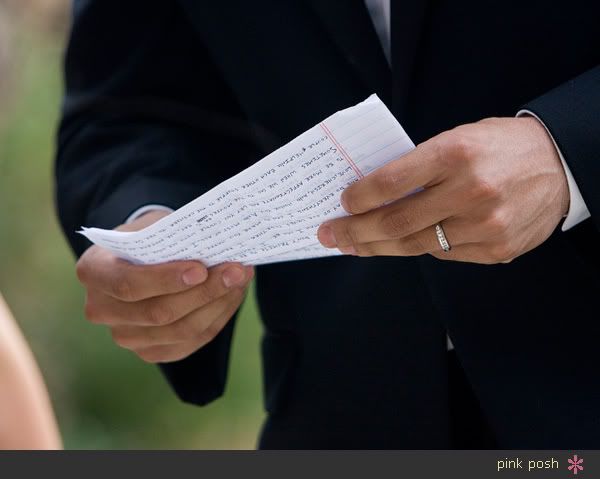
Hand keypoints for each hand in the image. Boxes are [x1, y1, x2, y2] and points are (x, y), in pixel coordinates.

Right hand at [76, 210, 253, 362]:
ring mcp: (124, 336)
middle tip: (238, 271)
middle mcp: (101, 309)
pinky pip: (190, 343)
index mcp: (93, 271)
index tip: (201, 269)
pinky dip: (217, 319)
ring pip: (179, 331)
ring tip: (241, 280)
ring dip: (217, 305)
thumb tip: (219, 250)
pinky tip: (232, 297)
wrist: (142, 257)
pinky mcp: (150, 351)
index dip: (165, 280)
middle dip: (205, 292)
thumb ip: (178, 238)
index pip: (127, 284)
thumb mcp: (156, 225)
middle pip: (158, 313)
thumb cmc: (151, 236)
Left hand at [317, 117, 569, 263]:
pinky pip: (444, 254)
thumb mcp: (458, 138)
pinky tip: (401, 243)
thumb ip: (419, 166)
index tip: (341, 203)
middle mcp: (470, 192)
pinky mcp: (496, 249)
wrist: (561, 164)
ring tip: (354, 245)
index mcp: (456, 153)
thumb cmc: (500, 147)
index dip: (359, 196)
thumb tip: (372, 194)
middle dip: (354, 231)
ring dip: (378, 247)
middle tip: (329, 235)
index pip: (392, 181)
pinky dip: (419, 247)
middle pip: (396, 222)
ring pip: (415, 245)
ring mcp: (485, 225)